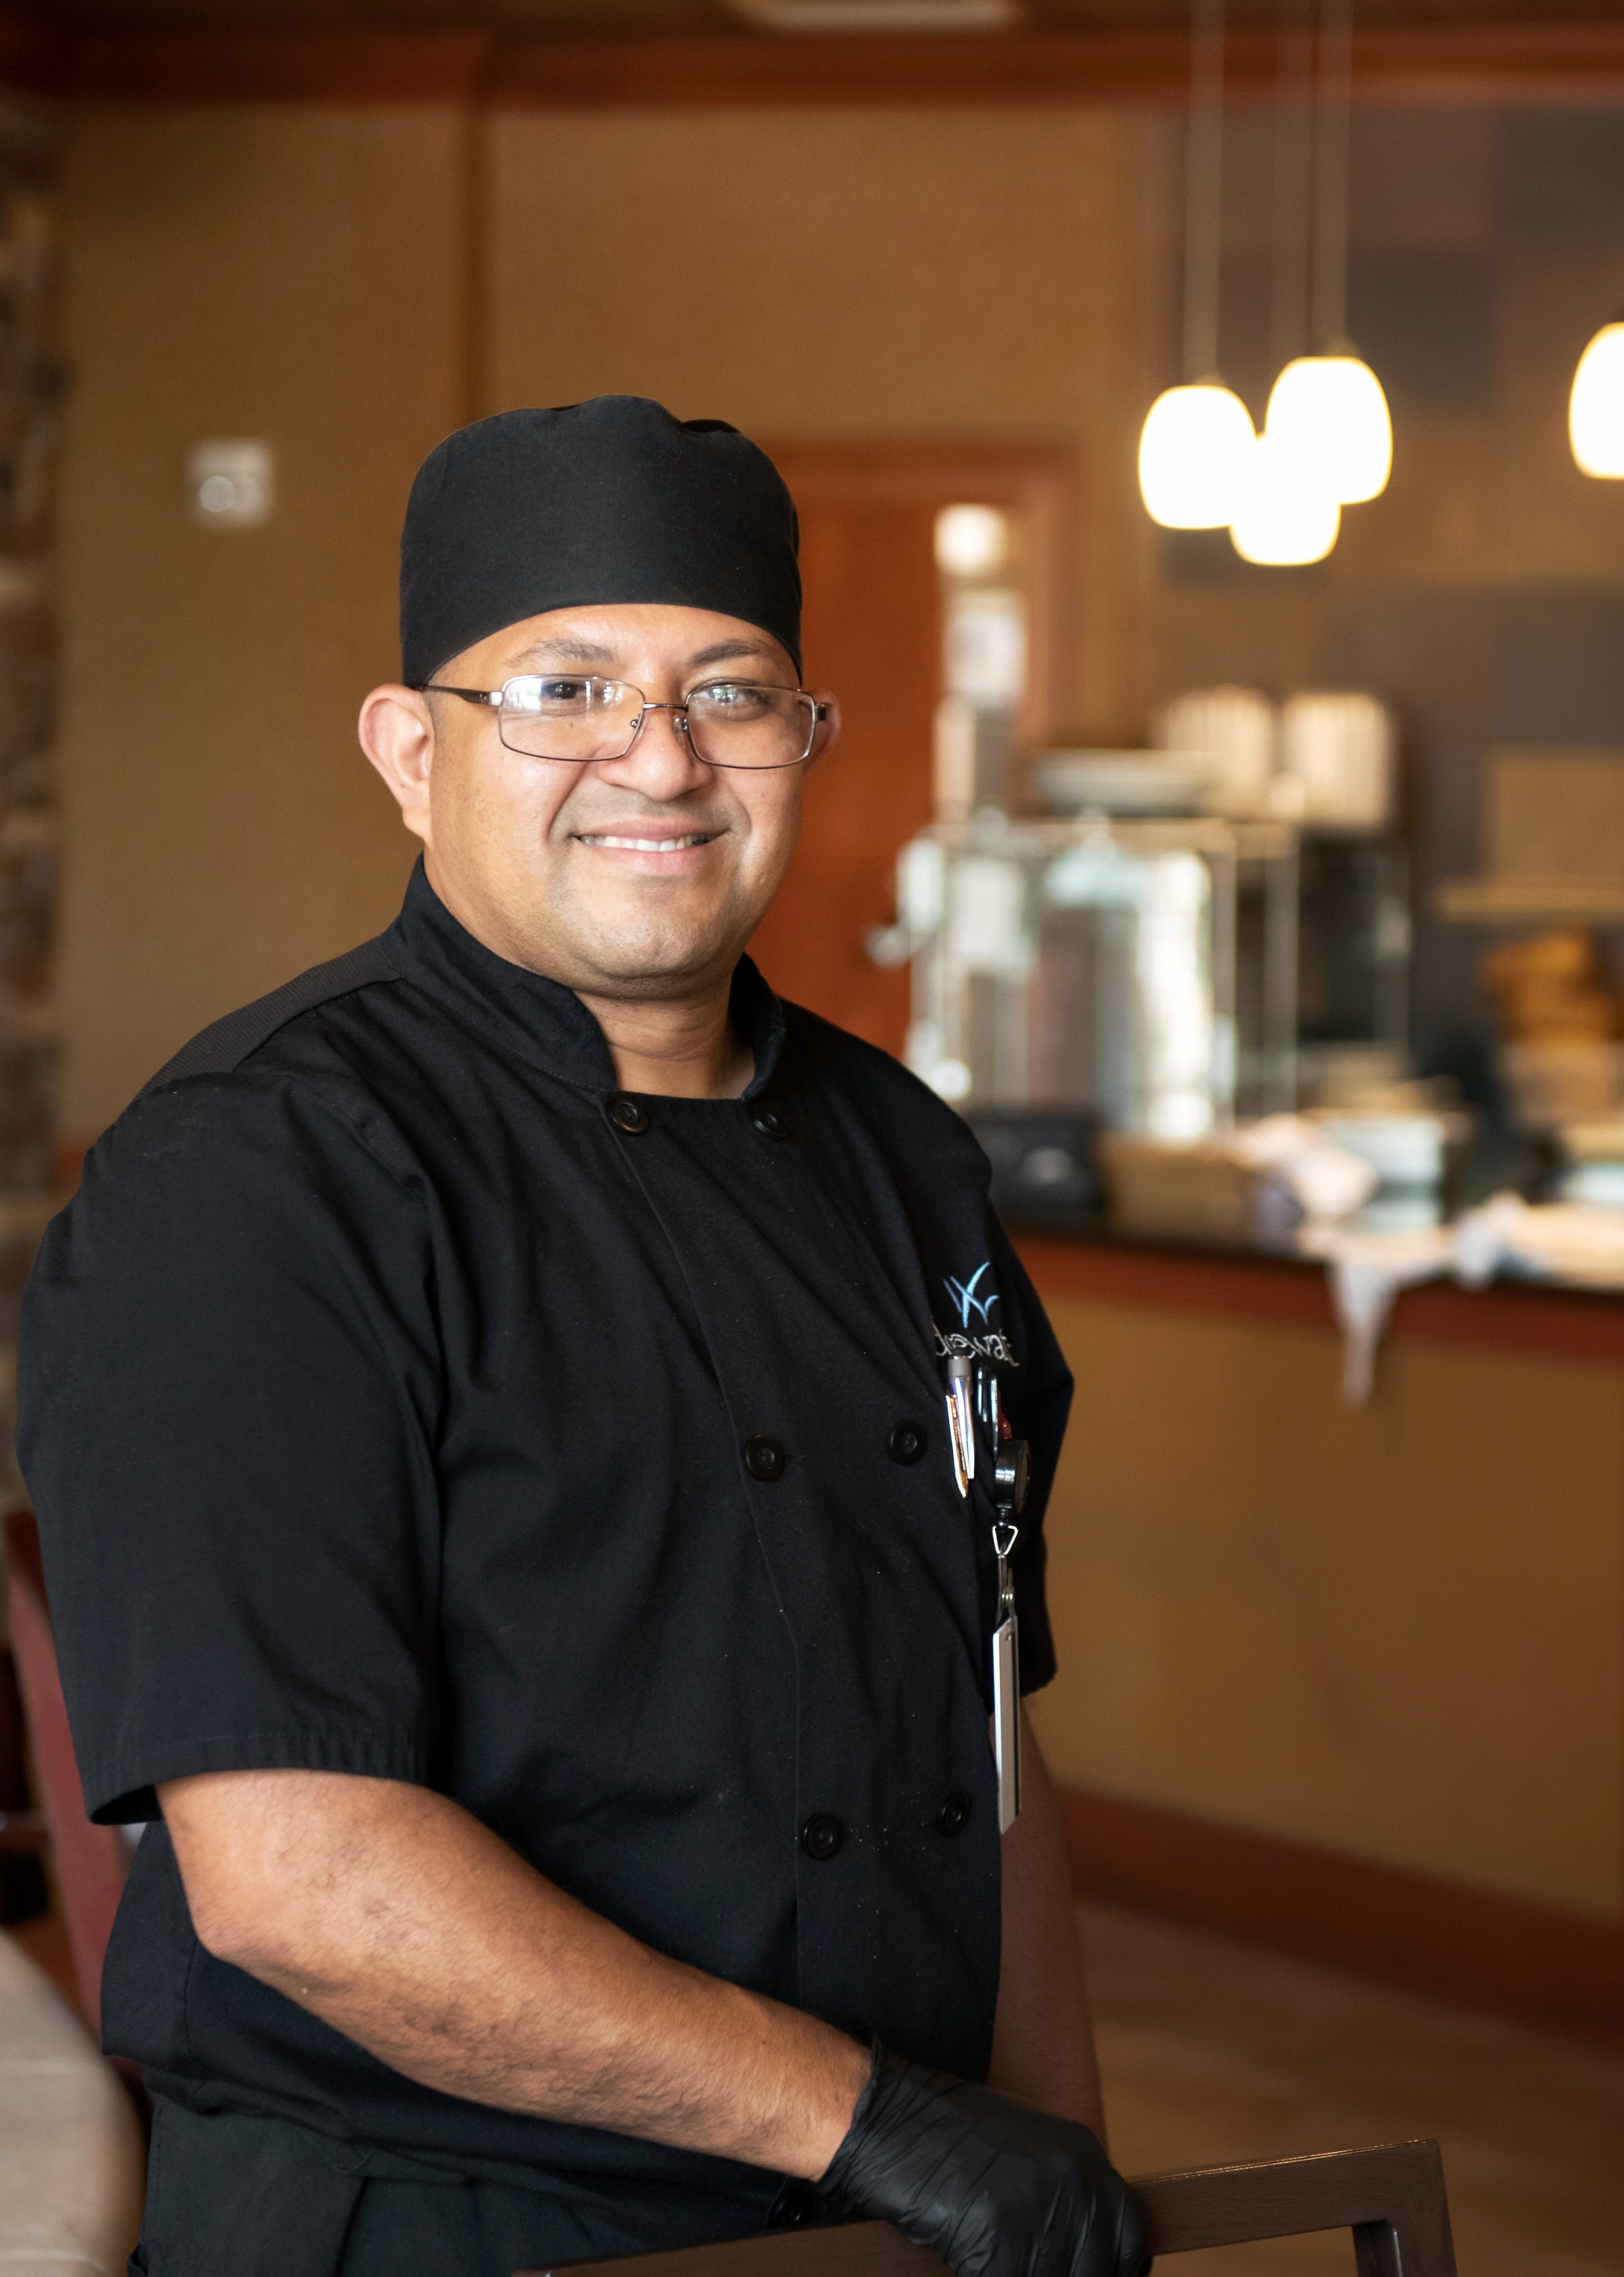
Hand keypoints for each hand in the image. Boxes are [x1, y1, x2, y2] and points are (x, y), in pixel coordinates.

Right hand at [818, 2041, 1149, 2276]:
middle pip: (1097, 2269)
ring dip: (1022, 2275)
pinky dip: (984, 2275)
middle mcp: (1070, 2179)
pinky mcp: (1001, 2243)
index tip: (1095, 2274)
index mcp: (1081, 2150)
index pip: (1131, 2235)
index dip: (1114, 2266)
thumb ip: (1064, 2186)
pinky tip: (968, 2262)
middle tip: (1026, 2265)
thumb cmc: (944, 2132)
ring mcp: (1038, 2211)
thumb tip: (1090, 2246)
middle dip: (1067, 2275)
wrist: (886, 2116)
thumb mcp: (1025, 2142)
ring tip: (991, 2255)